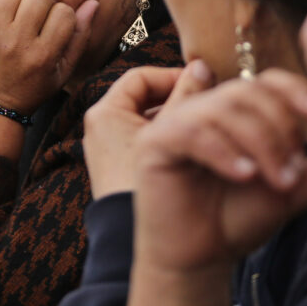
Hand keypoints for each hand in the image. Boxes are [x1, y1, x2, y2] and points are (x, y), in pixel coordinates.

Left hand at [0, 0, 98, 114]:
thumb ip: (80, 38)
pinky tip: (2, 15)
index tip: (56, 25)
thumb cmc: (32, 87)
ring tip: (20, 11)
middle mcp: (17, 43)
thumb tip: (92, 2)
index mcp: (43, 56)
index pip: (64, 12)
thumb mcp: (63, 72)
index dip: (64, 14)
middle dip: (43, 1)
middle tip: (38, 15)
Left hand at [83, 61, 213, 198]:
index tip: (202, 86)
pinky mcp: (118, 167)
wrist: (145, 240)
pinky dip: (168, 137)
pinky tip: (193, 145)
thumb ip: (187, 96)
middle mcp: (100, 127)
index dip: (173, 77)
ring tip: (204, 123)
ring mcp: (107, 149)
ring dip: (176, 118)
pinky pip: (146, 140)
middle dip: (176, 98)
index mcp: (104, 113)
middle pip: (144, 98)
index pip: (141, 77)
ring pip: (148, 120)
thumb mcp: (172, 133)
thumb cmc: (153, 184)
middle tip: (207, 103)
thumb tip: (201, 65)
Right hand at [132, 69, 306, 273]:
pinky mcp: (154, 143)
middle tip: (293, 171)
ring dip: (258, 144)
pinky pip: (193, 133)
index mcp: (235, 111)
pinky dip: (224, 152)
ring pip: (224, 111)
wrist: (199, 259)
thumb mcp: (288, 190)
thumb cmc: (238, 220)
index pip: (267, 82)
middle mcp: (205, 108)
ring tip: (275, 180)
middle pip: (248, 92)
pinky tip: (245, 175)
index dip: (295, 90)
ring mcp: (176, 122)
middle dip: (279, 129)